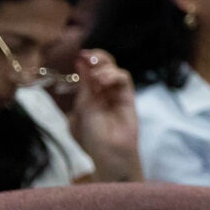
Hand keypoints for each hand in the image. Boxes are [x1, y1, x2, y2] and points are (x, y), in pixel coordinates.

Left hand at [68, 49, 141, 181]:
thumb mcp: (83, 106)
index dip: (86, 60)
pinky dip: (114, 76)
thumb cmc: (92, 136)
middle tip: (88, 57)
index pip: (90, 70)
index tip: (80, 55)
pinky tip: (104, 82)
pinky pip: (125, 79)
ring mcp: (117, 95)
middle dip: (97, 57)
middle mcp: (104, 92)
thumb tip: (81, 62)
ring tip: (97, 79)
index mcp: (90, 94)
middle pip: (105, 65)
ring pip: (116, 69)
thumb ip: (85, 84)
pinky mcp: (129, 99)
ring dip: (105, 68)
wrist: (108, 153)